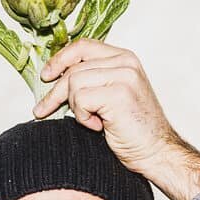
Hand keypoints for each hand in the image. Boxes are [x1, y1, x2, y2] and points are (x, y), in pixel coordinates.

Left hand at [32, 38, 199, 199]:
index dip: (59, 59)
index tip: (46, 76)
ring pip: (74, 83)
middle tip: (42, 110)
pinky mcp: (120, 93)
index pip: (83, 46)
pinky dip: (82, 117)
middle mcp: (125, 62)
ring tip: (92, 121)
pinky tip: (99, 126)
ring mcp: (124, 76)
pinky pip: (80, 99)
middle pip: (73, 68)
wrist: (157, 153)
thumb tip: (53, 75)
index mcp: (124, 57)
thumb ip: (92, 78)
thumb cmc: (132, 129)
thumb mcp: (111, 94)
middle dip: (54, 92)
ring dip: (75, 108)